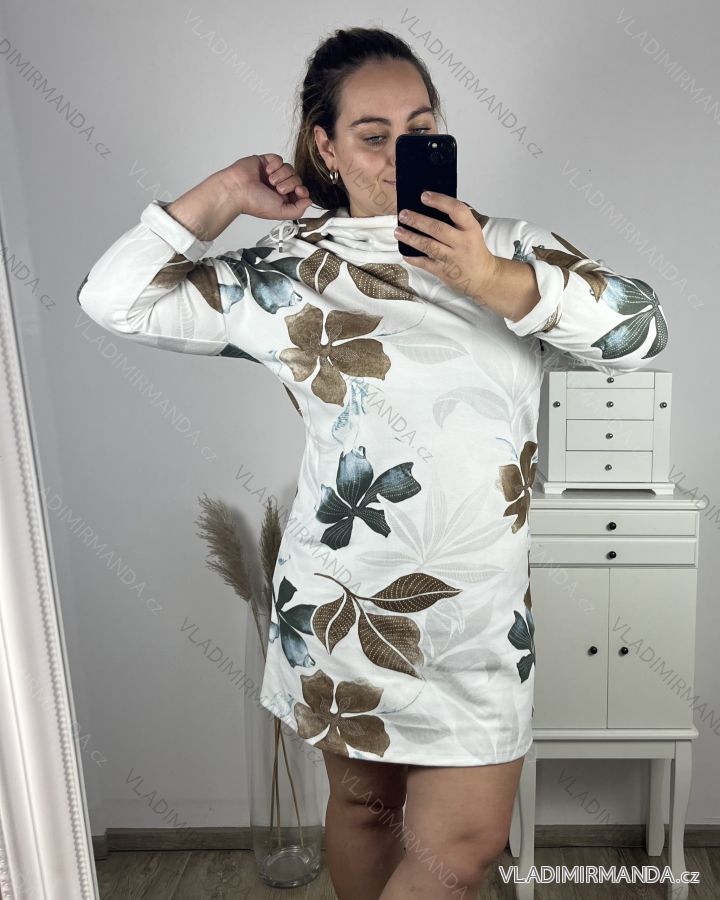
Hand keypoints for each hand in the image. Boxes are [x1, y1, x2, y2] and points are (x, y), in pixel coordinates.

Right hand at [222, 153, 312, 219]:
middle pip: (297, 179)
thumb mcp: (280, 212)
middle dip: (290, 183)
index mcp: (283, 199)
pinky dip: (274, 165)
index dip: (302, 190)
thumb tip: (309, 202)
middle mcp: (279, 186)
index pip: (301, 191)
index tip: (298, 191)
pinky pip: (279, 159)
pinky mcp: (267, 162)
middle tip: (278, 189)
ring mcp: (273, 173)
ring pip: (289, 168)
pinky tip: (266, 171)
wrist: (237, 189)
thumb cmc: (254, 202)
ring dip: (281, 174)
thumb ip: (297, 210)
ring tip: (270, 180)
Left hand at [394, 192, 499, 307]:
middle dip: (417, 220)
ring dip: (411, 237)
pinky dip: (413, 258)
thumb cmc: (474, 250)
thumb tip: (434, 203)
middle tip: (403, 214)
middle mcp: (462, 243)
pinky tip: (404, 252)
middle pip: (437, 229)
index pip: (456, 210)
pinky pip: (425, 263)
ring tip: (398, 231)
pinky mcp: (444, 272)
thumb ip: (457, 219)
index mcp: (471, 229)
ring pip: (429, 246)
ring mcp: (452, 258)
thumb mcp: (472, 231)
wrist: (483, 277)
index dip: (440, 201)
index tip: (424, 196)